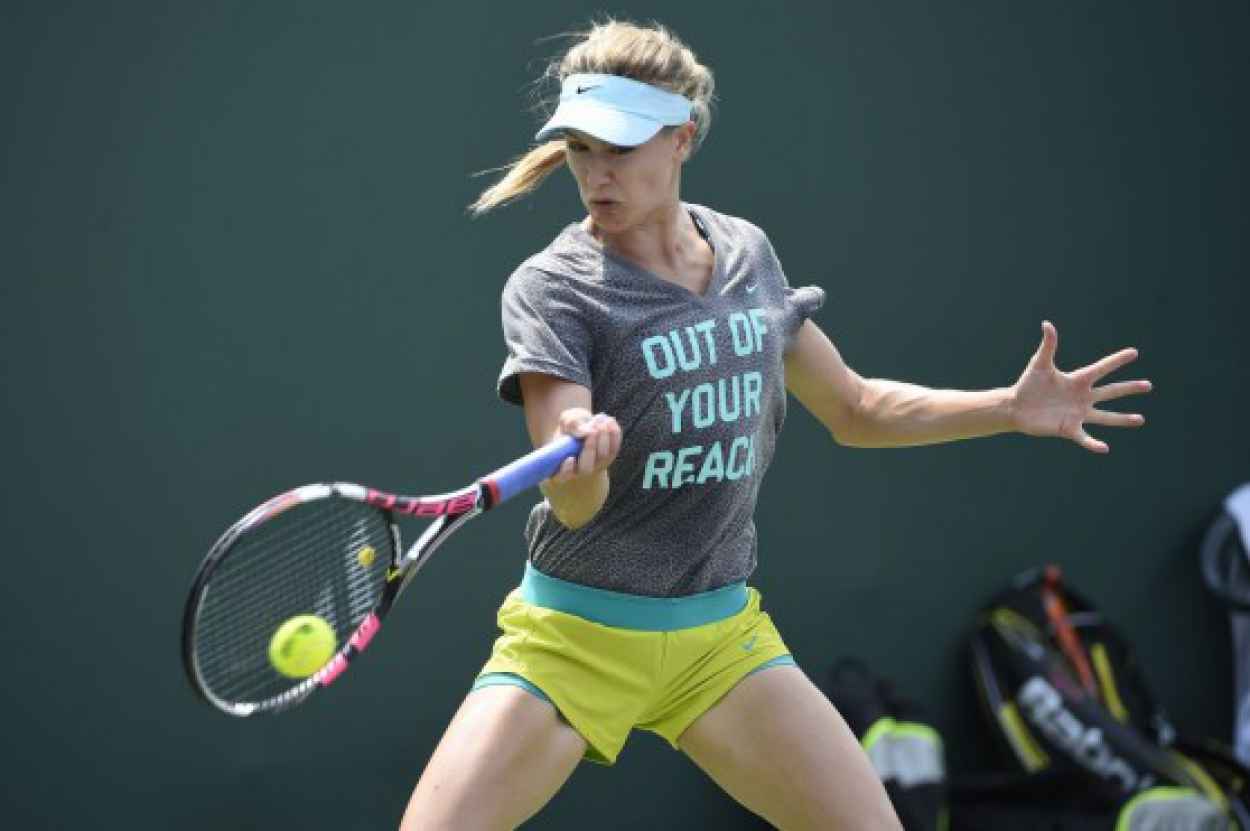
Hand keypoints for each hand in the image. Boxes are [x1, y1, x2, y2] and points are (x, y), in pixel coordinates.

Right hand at [548, 409, 621, 482]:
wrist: (584, 424)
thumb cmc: (571, 426)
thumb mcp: (567, 420)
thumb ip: (571, 424)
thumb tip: (585, 432)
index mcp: (562, 465)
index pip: (562, 475)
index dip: (566, 470)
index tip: (570, 458)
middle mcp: (580, 469)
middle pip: (586, 468)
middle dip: (590, 448)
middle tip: (592, 431)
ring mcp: (597, 464)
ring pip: (603, 456)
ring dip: (603, 436)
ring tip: (599, 418)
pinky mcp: (611, 455)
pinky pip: (615, 446)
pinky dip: (613, 432)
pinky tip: (607, 420)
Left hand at [1010, 321, 1151, 453]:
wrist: (1015, 407)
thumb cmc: (1028, 384)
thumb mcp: (1039, 364)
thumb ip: (1048, 346)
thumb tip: (1047, 324)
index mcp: (1077, 380)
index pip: (1101, 368)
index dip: (1116, 360)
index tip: (1134, 352)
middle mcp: (1082, 397)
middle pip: (1110, 391)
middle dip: (1128, 388)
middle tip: (1148, 385)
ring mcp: (1078, 413)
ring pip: (1105, 417)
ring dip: (1122, 419)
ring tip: (1141, 419)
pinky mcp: (1068, 428)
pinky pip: (1084, 437)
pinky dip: (1093, 443)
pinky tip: (1104, 448)